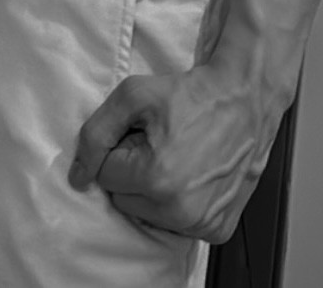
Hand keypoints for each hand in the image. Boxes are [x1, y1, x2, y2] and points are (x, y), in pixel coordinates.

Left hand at [67, 63, 288, 244]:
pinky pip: (178, 224)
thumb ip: (96, 134)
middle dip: (134, 171)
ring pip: (149, 215)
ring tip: (179, 156)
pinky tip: (195, 174)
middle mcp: (180, 210)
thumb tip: (78, 177)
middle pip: (125, 199)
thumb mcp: (132, 96)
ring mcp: (202, 223)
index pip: (106, 176)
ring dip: (155, 189)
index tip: (144, 132)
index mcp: (156, 178)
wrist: (245, 96)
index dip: (120, 148)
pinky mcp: (218, 228)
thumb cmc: (189, 93)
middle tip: (161, 142)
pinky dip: (180, 203)